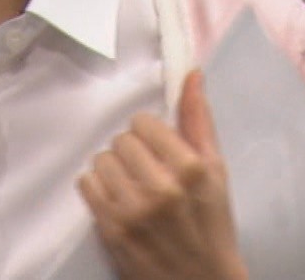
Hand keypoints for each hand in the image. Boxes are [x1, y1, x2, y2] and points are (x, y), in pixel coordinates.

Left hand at [79, 70, 246, 279]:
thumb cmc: (212, 225)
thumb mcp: (217, 172)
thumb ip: (199, 121)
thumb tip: (192, 73)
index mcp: (192, 168)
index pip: (144, 122)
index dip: (149, 134)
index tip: (157, 149)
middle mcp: (162, 187)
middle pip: (121, 140)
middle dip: (132, 152)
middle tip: (146, 171)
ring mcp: (134, 210)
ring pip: (101, 160)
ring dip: (113, 169)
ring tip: (131, 186)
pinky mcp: (112, 230)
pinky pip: (87, 184)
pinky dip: (98, 188)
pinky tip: (117, 200)